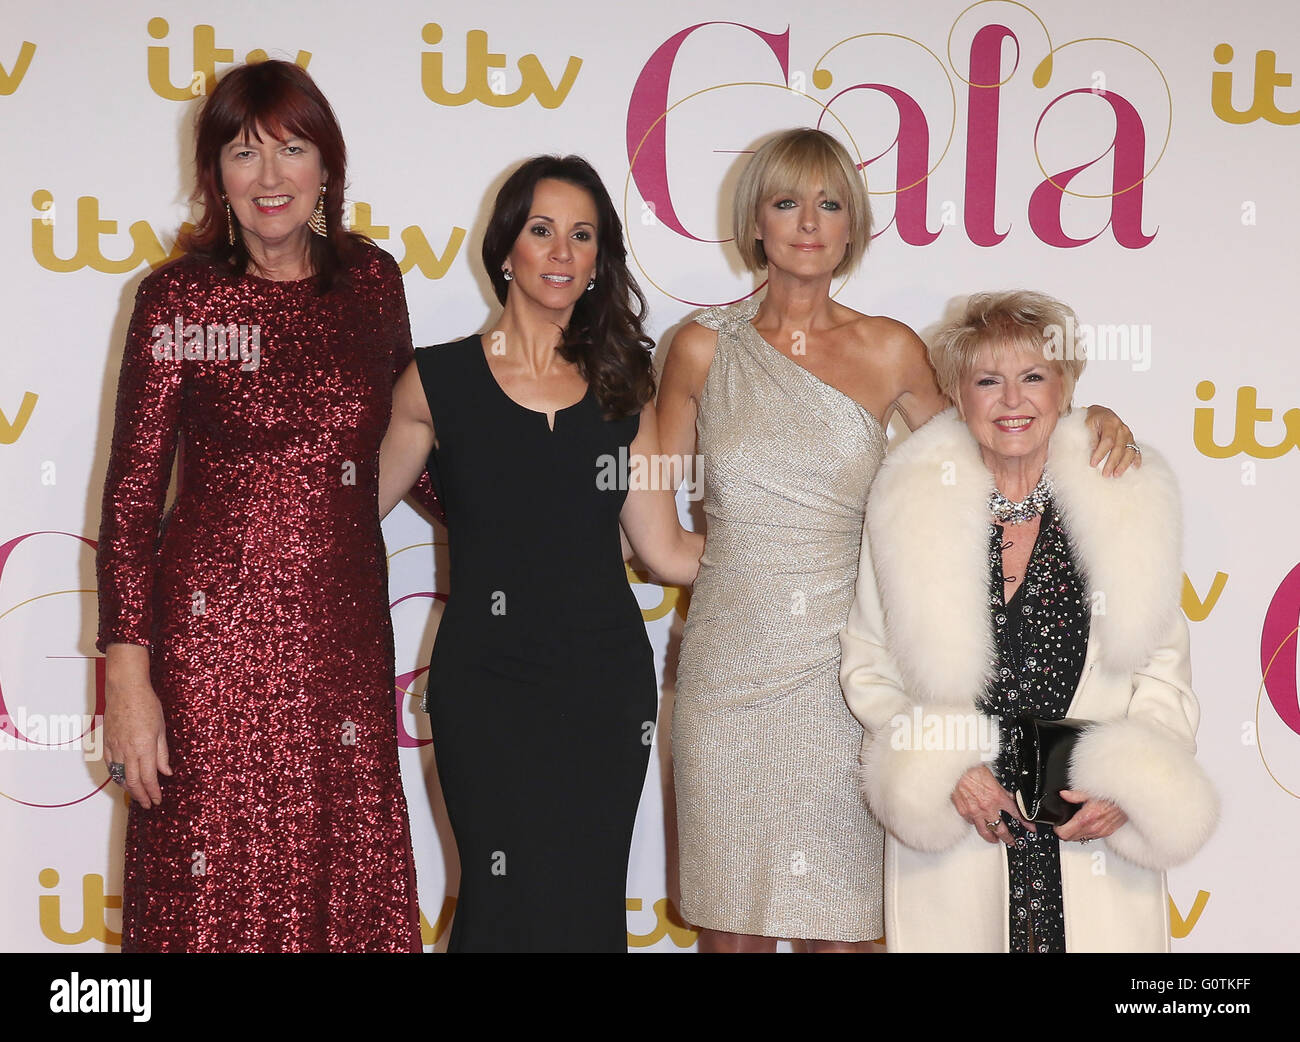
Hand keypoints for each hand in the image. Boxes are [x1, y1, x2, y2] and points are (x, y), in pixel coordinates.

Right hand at [103, 645, 171, 807]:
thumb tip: (165, 772)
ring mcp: (114, 747)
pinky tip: (122, 780)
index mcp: (144, 747)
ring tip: (137, 796)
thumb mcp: (161, 729)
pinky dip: (116, 776)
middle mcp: (127, 750)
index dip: (152, 792)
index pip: (148, 778)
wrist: (125, 689)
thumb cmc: (147, 705)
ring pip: (120, 775)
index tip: (157, 800)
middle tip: (147, 804)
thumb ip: (162, 753)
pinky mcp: (106, 742)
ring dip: (128, 789)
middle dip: (140, 796)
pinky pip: (110, 765)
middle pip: (132, 781)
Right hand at [951, 765, 1034, 846]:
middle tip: (1011, 841)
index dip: (1026, 823)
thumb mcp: (994, 779)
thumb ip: (1002, 791)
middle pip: (1001, 830)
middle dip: (1008, 838)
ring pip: (985, 832)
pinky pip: (971, 823)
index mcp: (998, 797)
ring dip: (992, 838)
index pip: (1017, 814)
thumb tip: (1010, 798)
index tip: (1030, 828)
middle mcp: (988, 807)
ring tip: (995, 840)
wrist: (957, 769)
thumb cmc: (973, 770)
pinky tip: (978, 825)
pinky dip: (976, 824)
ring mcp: (975, 811)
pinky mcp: (964, 812)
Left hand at [1054, 790, 1127, 841]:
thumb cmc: (1111, 795)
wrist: (1128, 799)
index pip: (1065, 833)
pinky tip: (1085, 825)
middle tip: (1063, 823)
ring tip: (1072, 823)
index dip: (1058, 829)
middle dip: (1064, 831)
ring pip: (1080, 839)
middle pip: (1070, 838)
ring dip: (1074, 834)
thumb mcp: (1090, 791)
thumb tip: (1063, 795)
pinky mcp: (1106, 833)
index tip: (1057, 824)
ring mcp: (1100, 832)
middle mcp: (1094, 828)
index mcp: (1087, 818)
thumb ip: (1075, 795)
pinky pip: (1091, 837)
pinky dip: (1085, 833)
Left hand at [1083, 404, 1140, 476]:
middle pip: (1119, 448)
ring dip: (1123, 464)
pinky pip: (1136, 450)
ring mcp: (1128, 434)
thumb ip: (1090, 438)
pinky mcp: (1130, 440)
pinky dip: (1136, 459)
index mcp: (1111, 422)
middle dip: (1112, 462)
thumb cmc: (1091, 420)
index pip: (1107, 440)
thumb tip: (1092, 453)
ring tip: (1116, 474)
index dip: (1100, 453)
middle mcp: (1122, 428)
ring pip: (1129, 451)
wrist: (1099, 414)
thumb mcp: (1087, 425)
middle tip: (1106, 474)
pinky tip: (1135, 467)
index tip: (1093, 464)